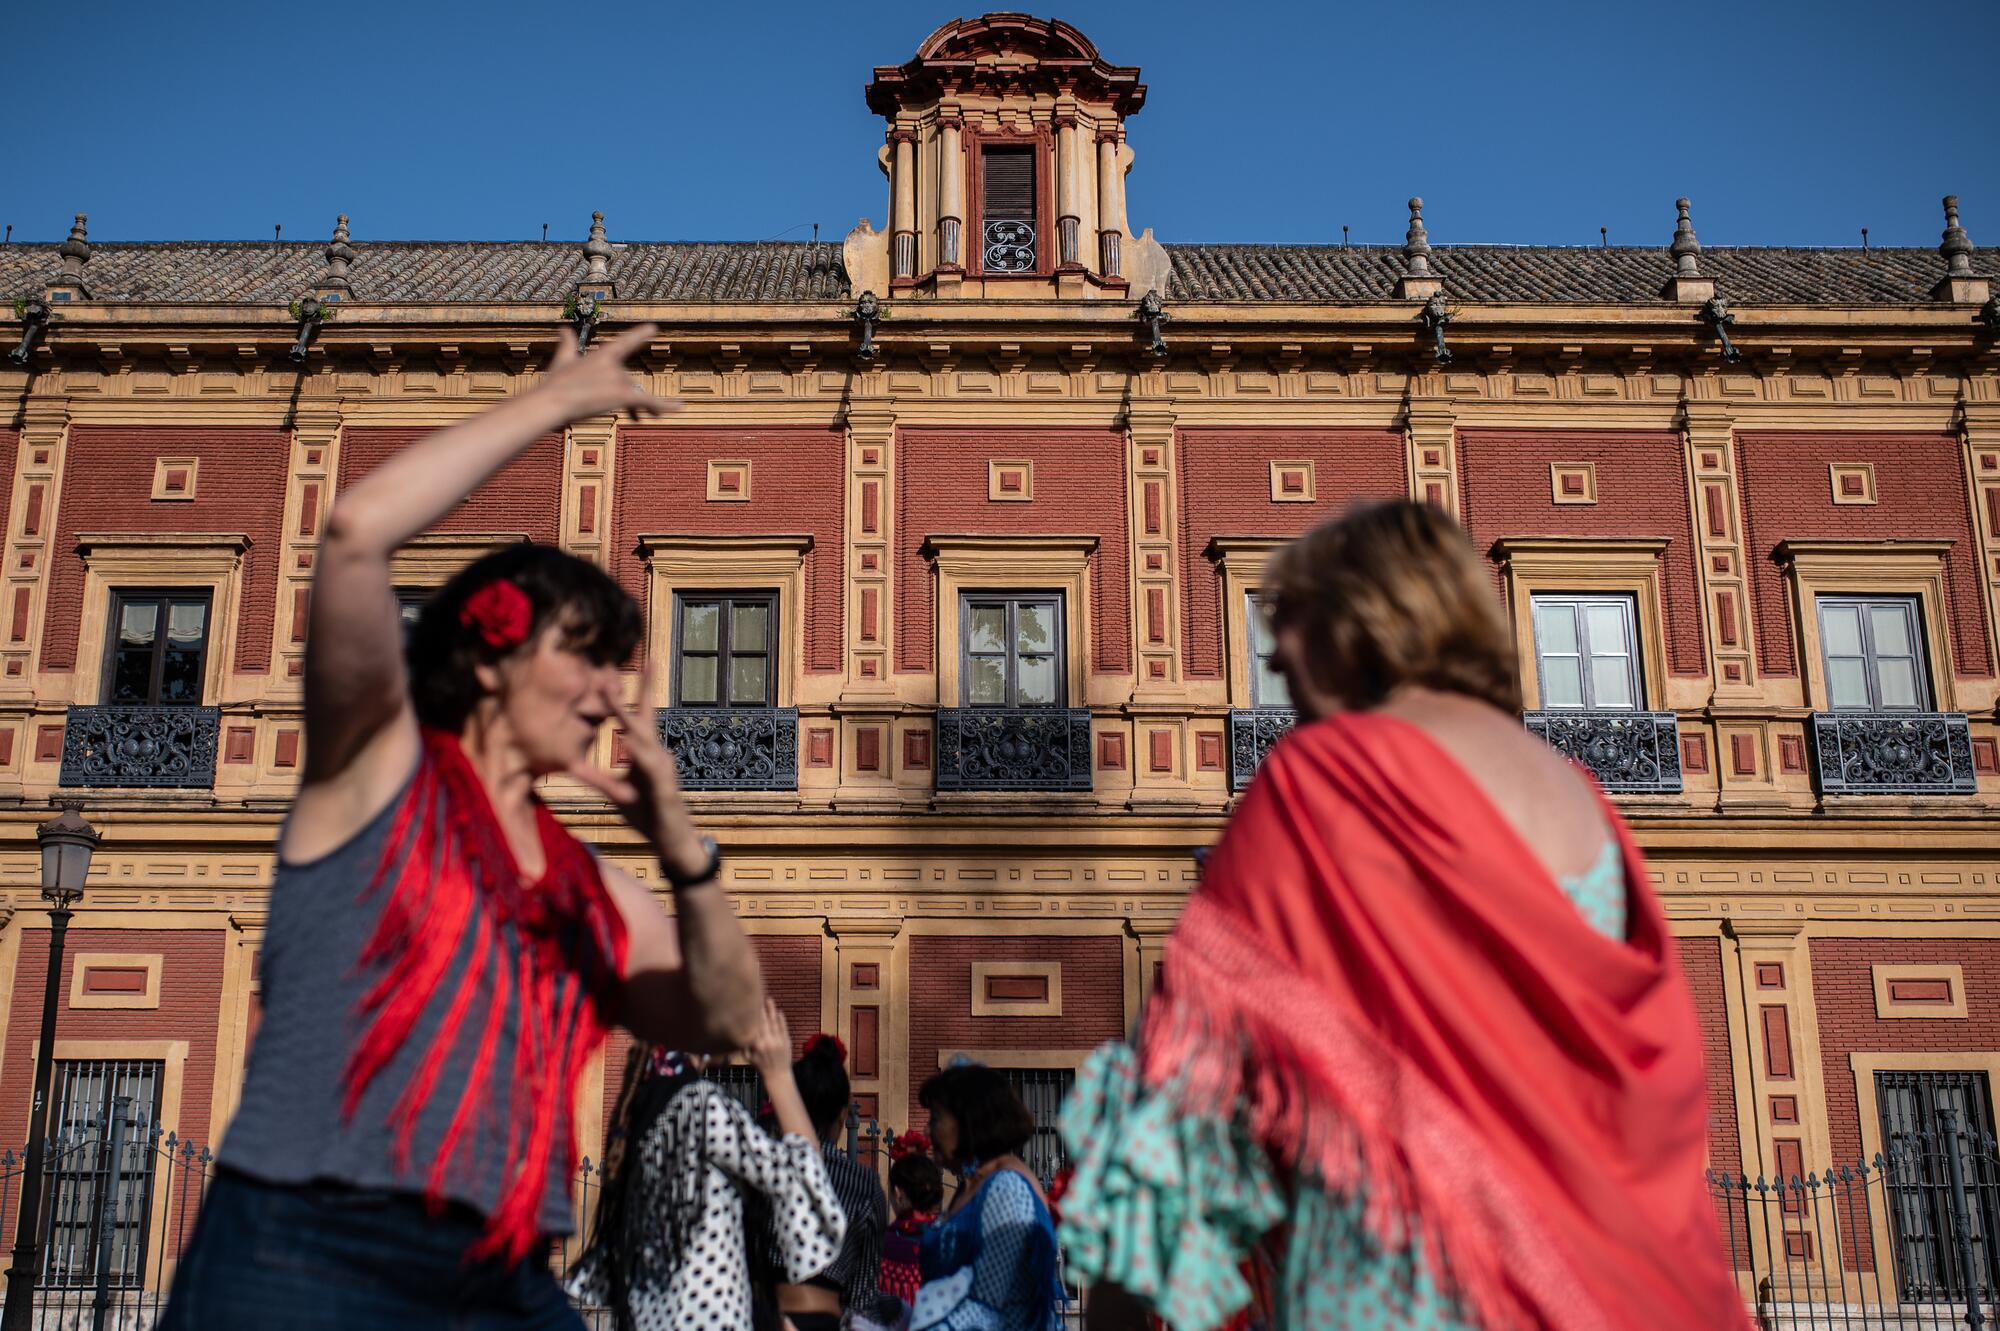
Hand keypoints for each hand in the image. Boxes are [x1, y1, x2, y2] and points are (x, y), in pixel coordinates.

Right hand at [539, 323, 680, 422]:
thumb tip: (563, 328)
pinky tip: (679, 407)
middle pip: (629, 384)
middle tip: (635, 417)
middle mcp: (614, 365)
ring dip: (650, 406)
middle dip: (628, 400)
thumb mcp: (563, 360)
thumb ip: (567, 345)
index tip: (653, 327)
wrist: (551, 402)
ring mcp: (618, 379)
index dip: (639, 335)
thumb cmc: (555, 384)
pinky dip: (664, 405)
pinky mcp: (621, 395)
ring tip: (658, 415)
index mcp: (602, 355)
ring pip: (639, 396)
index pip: (625, 343)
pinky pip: (648, 402)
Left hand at [566, 669, 710, 879]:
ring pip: (644, 738)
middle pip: (646, 716)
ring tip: (611, 696)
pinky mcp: (664, 789)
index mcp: (647, 753)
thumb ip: (601, 778)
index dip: (633, 692)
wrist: (672, 842)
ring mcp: (663, 770)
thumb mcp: (617, 793)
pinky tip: (627, 742)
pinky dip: (638, 754)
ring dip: (627, 716)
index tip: (622, 668)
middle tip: (635, 661)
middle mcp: (658, 755)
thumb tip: (574, 768)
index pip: (641, 716)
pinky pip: (649, 768)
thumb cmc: (647, 814)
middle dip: (639, 689)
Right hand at [746, 999, 792, 1075]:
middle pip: (764, 1021)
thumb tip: (738, 1030)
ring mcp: (778, 1040)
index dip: (752, 1015)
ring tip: (769, 999)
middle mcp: (767, 1041)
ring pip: (774, 1022)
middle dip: (761, 1009)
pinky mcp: (786, 1041)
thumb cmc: (760, 1065)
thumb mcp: (747, 1057)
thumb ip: (743, 1044)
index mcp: (756, 1044)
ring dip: (771, 1010)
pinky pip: (783, 1028)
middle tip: (759, 996)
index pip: (753, 1026)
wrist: (777, 1075)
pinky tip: (779, 1011)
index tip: (749, 1004)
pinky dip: (781, 1019)